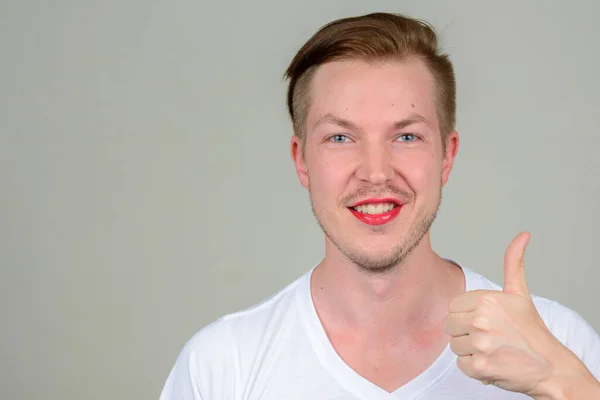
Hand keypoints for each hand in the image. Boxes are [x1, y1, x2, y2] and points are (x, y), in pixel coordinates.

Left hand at [444, 232, 583, 396]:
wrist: (550, 366)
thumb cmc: (531, 330)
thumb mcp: (520, 293)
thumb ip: (513, 263)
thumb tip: (523, 235)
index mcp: (487, 300)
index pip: (453, 306)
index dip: (467, 314)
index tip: (487, 320)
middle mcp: (482, 319)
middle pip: (449, 325)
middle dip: (465, 331)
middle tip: (489, 336)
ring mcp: (481, 344)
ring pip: (454, 345)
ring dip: (470, 350)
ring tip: (492, 349)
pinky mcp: (480, 366)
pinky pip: (461, 364)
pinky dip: (474, 368)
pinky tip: (492, 363)